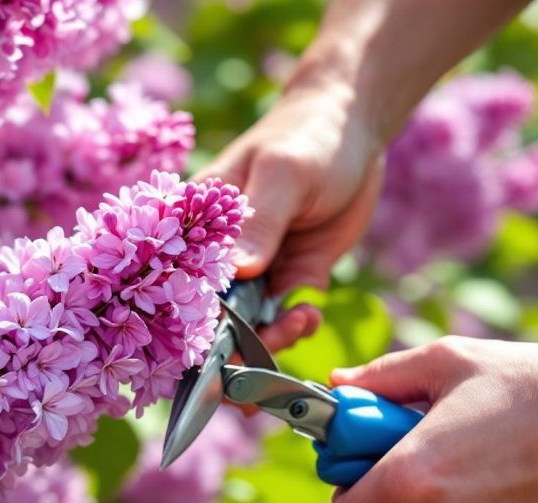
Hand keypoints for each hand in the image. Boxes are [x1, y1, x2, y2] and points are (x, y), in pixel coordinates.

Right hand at [197, 78, 382, 350]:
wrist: (356, 128)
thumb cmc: (307, 137)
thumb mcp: (284, 174)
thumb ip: (262, 224)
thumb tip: (240, 273)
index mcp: (199, 223)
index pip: (181, 276)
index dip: (192, 315)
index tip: (218, 338)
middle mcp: (222, 251)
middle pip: (213, 312)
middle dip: (237, 338)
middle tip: (271, 338)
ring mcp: (258, 266)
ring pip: (252, 321)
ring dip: (274, 334)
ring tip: (301, 318)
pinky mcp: (292, 273)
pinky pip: (287, 313)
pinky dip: (298, 323)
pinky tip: (312, 311)